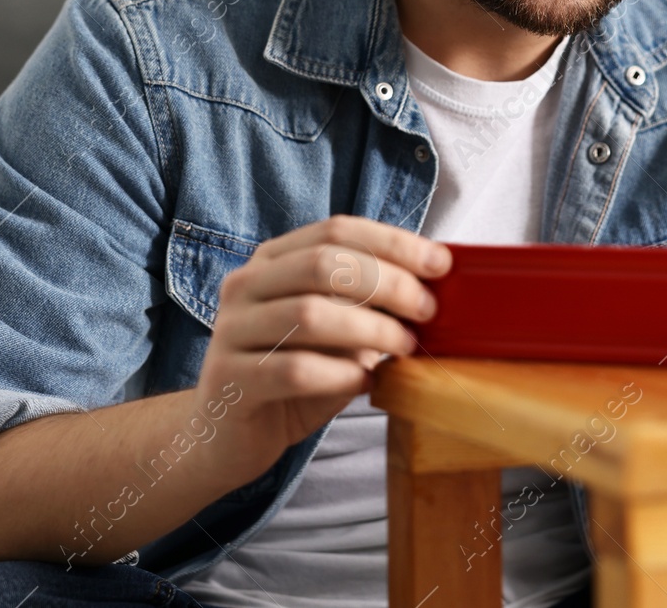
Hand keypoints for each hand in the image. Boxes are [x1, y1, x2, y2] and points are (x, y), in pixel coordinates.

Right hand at [193, 215, 449, 483]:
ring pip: (309, 315)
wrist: (226, 435)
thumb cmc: (294, 376)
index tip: (440, 263)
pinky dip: (341, 374)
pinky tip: (366, 382)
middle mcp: (245, 286)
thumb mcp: (336, 332)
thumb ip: (369, 304)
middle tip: (426, 311)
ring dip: (371, 330)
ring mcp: (231, 331)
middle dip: (388, 283)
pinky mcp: (229, 381)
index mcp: (272, 261)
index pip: (336, 230)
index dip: (393, 242)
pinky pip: (293, 370)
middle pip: (324, 264)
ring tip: (404, 347)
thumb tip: (435, 284)